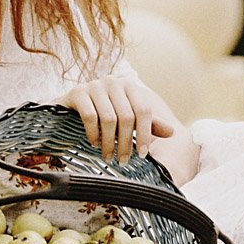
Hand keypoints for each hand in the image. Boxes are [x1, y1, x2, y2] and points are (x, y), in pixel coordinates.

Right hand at [56, 76, 174, 164]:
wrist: (71, 108)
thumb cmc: (104, 114)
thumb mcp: (128, 119)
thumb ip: (149, 124)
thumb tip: (172, 132)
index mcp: (130, 86)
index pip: (143, 110)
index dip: (144, 134)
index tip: (142, 154)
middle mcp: (114, 82)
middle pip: (127, 116)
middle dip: (126, 143)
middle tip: (123, 161)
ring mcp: (94, 85)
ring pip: (108, 118)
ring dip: (109, 142)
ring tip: (108, 156)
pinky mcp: (78, 92)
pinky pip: (89, 116)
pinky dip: (93, 133)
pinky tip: (94, 144)